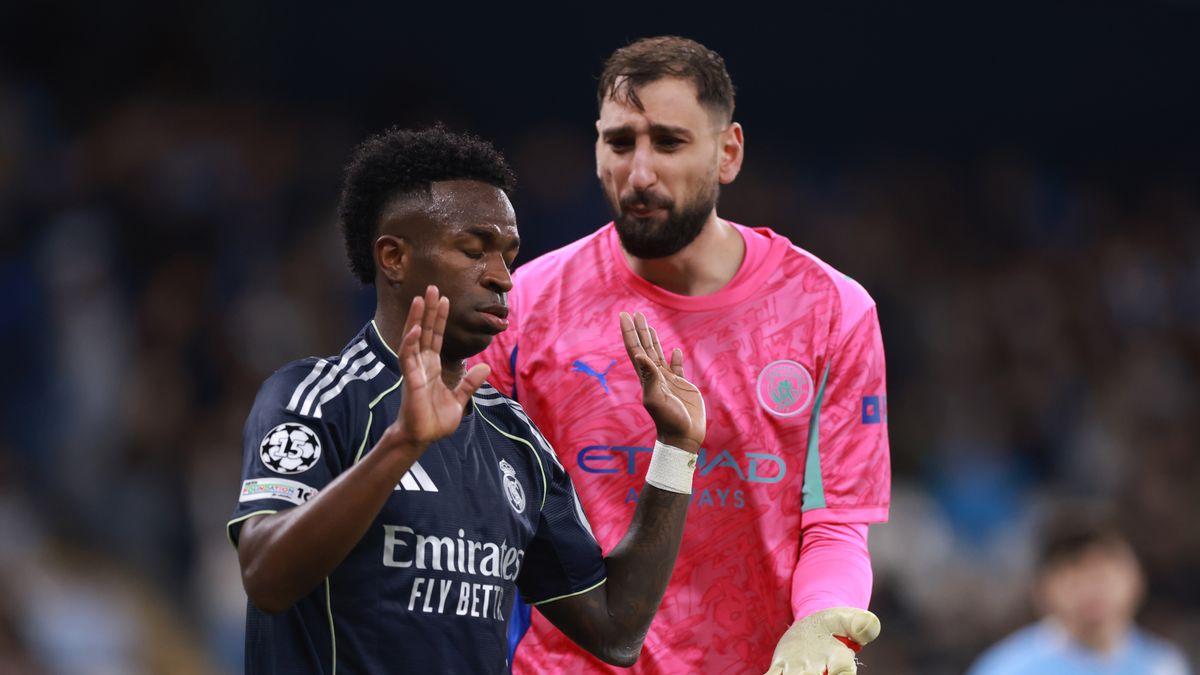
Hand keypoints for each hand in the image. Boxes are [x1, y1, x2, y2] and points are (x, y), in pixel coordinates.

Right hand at [386, 285, 490, 453]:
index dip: (439, 318)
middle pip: (424, 331)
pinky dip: (410, 343)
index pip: (435, 337)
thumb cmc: (436, 420)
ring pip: (413, 338)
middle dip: (427, 310)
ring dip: (416, 319)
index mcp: (432, 367)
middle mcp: (422, 365)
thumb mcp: (459, 399)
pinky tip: (414, 329)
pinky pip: (407, 358)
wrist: (423, 438)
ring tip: (419, 298)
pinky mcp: (410, 381)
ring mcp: (415, 371)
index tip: (443, 299)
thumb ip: (470, 382)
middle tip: (431, 287)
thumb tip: (485, 367)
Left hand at [619, 311, 705, 452]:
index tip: (624, 315)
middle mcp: (655, 375)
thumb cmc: (669, 420)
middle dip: (640, 330)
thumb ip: (650, 377)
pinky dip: (675, 358)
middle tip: (636, 313)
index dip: (629, 332)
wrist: (683, 437)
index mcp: (647, 377)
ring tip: (650, 326)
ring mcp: (668, 380)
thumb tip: (640, 356)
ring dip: (654, 340)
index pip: (635, 349)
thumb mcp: (656, 398)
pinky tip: (675, 350)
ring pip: (659, 354)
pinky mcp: (682, 385)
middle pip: (645, 348)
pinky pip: (677, 367)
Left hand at [763, 607, 880, 674]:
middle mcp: (819, 670)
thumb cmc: (835, 624)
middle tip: (806, 673)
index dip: (841, 674)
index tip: (832, 670)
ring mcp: (798, 672)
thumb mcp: (847, 617)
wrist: (814, 626)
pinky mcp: (780, 669)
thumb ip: (860, 623)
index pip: (843, 672)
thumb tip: (869, 629)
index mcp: (839, 660)